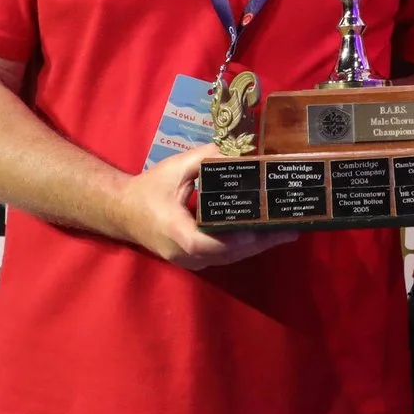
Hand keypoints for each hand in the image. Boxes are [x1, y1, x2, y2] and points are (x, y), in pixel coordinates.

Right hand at [110, 149, 299, 269]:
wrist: (122, 211)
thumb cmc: (148, 189)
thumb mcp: (175, 168)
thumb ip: (205, 158)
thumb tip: (237, 152)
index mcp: (178, 233)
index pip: (211, 243)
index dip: (238, 239)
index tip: (262, 229)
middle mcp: (186, 254)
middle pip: (230, 254)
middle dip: (261, 242)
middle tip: (291, 229)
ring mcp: (191, 261)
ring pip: (230, 257)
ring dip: (257, 246)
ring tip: (286, 231)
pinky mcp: (195, 258)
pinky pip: (224, 255)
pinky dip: (244, 246)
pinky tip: (264, 234)